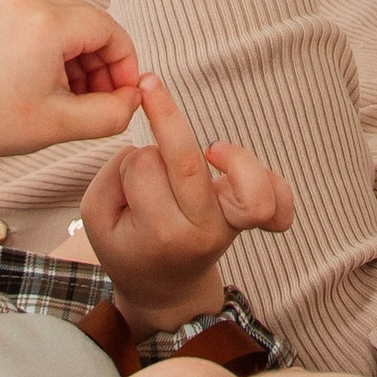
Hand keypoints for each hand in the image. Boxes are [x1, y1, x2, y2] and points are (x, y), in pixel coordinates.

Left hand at [0, 0, 140, 166]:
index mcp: (47, 21)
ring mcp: (10, 4)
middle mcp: (29, 1)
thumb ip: (111, 114)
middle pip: (92, 22)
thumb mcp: (61, 125)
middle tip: (102, 102)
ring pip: (69, 22)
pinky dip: (57, 51)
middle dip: (105, 62)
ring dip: (82, 58)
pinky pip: (44, 23)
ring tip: (75, 100)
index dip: (125, 66)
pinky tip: (51, 87)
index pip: (110, 31)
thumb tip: (134, 100)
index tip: (123, 99)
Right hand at [81, 71, 295, 336]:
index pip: (145, 167)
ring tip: (213, 152)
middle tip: (150, 86)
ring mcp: (230, 227)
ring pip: (252, 190)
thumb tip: (147, 147)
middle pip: (188, 164)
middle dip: (166, 117)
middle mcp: (200, 231)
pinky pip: (279, 203)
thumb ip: (111, 178)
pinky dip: (274, 184)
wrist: (165, 290)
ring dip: (233, 158)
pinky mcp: (250, 221)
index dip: (133, 159)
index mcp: (159, 234)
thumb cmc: (129, 246)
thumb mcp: (97, 219)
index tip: (130, 179)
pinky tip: (244, 170)